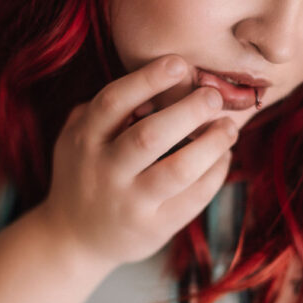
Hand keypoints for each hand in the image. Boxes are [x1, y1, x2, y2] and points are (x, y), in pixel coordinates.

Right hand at [42, 55, 237, 268]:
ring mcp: (130, 203)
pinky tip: (223, 156)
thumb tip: (152, 74)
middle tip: (213, 96)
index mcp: (85, 141)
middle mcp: (105, 172)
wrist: (73, 239)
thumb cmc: (85, 174)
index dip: (147, 79)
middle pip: (150, 136)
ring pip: (178, 170)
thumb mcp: (76, 138)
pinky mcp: (154, 228)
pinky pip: (194, 198)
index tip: (180, 63)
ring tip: (229, 127)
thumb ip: (103, 109)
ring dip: (212, 144)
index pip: (113, 103)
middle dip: (188, 111)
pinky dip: (215, 173)